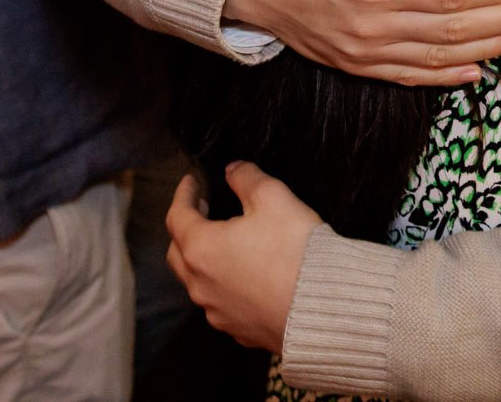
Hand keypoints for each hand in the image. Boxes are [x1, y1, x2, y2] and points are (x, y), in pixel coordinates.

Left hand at [165, 162, 317, 352]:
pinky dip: (223, 285)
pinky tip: (243, 277)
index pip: (177, 216)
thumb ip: (247, 178)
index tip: (191, 180)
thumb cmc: (294, 247)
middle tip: (201, 210)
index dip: (183, 194)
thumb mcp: (273, 197)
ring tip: (222, 243)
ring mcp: (217, 312)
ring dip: (202, 260)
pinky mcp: (237, 330)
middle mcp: (200, 285)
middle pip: (178, 254)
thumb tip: (232, 170)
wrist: (323, 304)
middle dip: (184, 229)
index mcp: (202, 249)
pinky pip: (220, 303)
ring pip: (197, 283)